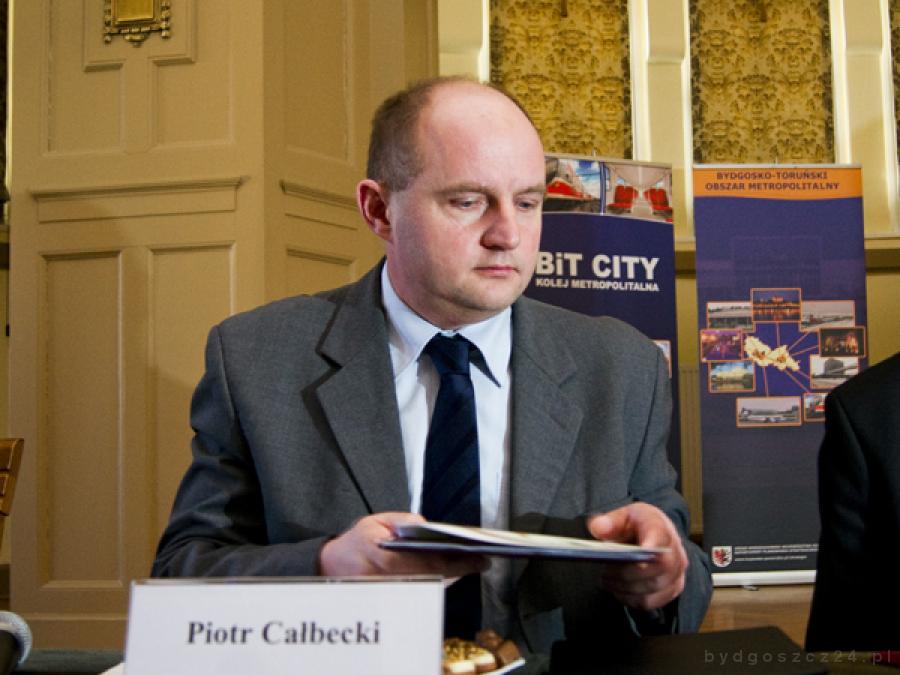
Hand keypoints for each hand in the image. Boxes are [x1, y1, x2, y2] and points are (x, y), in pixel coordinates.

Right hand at [318, 512, 488, 577]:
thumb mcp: (376, 520)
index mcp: (383, 556)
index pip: (428, 563)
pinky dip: (439, 582)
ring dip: (451, 576)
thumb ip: (402, 520)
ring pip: (430, 587)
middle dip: (458, 569)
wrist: (333, 566)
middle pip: (433, 578)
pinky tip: (453, 573)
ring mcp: (392, 593)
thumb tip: (426, 524)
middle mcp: (389, 579)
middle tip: (480, 561)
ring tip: (472, 564)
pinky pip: (422, 592)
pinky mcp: (394, 599)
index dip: (456, 563)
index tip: (477, 558)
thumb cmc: (357, 542)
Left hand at [586, 502, 687, 610]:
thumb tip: (599, 529)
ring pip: (651, 589)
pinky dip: (629, 598)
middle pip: (656, 568)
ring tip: (607, 580)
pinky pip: (649, 602)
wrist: (649, 535)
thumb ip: (610, 521)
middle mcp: (675, 552)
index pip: (660, 537)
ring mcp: (677, 573)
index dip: (651, 546)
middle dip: (626, 573)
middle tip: (605, 571)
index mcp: (660, 527)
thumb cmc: (635, 525)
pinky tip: (618, 589)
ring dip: (625, 587)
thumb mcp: (621, 516)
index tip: (638, 552)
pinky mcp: (672, 590)